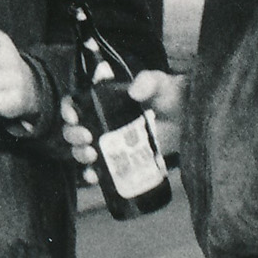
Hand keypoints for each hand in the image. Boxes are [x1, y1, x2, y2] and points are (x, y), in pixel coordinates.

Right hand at [63, 70, 184, 173]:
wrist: (189, 122)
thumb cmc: (171, 97)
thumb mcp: (160, 84)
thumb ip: (148, 81)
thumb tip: (133, 91)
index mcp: (106, 102)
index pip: (77, 103)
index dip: (68, 109)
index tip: (73, 116)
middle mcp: (103, 123)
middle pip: (75, 130)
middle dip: (73, 135)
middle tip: (87, 137)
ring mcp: (111, 144)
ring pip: (83, 151)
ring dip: (80, 155)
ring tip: (92, 155)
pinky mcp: (121, 162)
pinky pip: (100, 171)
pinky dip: (92, 175)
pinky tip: (94, 175)